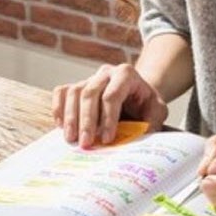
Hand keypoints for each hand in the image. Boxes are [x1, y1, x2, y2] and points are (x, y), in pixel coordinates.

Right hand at [51, 64, 168, 147]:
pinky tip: (61, 126)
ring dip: (71, 117)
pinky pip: (61, 92)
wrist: (137, 94)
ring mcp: (89, 78)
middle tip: (86, 143)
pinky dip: (58, 108)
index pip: (112, 95)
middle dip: (86, 121)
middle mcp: (106, 73)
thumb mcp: (157, 111)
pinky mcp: (77, 86)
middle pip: (89, 93)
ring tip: (71, 139)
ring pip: (73, 92)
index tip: (107, 139)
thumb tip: (138, 141)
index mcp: (126, 74)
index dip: (108, 118)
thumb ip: (151, 123)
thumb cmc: (146, 104)